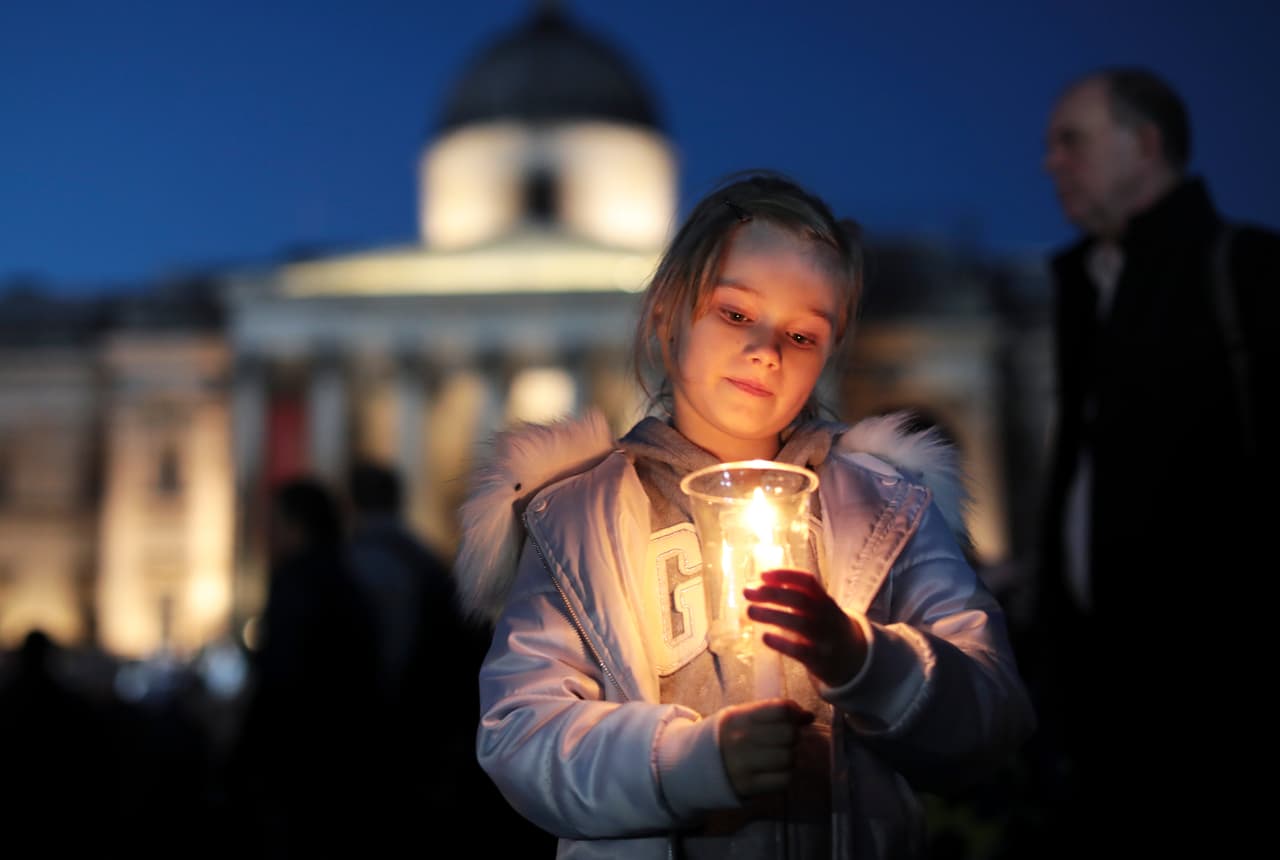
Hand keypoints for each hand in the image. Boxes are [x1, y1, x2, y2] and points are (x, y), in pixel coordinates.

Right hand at [717, 698, 814, 798]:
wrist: (696, 767)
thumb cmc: (727, 738)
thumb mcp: (743, 718)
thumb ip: (773, 713)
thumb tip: (809, 716)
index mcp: (739, 717)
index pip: (780, 709)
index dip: (795, 714)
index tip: (796, 719)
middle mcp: (741, 739)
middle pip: (788, 734)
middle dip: (794, 737)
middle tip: (787, 741)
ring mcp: (744, 764)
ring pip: (789, 757)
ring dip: (791, 757)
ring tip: (781, 757)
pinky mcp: (749, 786)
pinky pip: (784, 779)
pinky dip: (786, 775)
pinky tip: (776, 772)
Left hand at [744, 568, 867, 687]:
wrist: (851, 659)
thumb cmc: (822, 628)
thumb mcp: (815, 609)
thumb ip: (792, 597)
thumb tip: (756, 587)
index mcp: (824, 599)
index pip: (807, 581)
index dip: (785, 575)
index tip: (761, 575)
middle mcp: (827, 615)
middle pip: (800, 599)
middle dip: (772, 593)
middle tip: (747, 592)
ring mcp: (825, 637)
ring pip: (800, 623)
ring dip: (772, 615)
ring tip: (750, 611)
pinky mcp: (820, 660)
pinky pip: (801, 650)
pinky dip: (781, 643)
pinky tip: (765, 637)